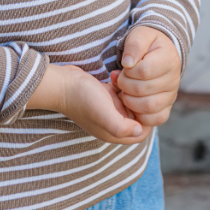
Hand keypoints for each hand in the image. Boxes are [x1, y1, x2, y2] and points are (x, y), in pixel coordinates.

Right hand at [27, 65, 149, 144]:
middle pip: (138, 118)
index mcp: (114, 133)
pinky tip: (115, 76)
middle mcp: (112, 123)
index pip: (142, 133)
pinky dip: (122, 85)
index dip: (147, 119)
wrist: (61, 83)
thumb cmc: (82, 98)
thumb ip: (122, 127)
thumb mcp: (104, 114)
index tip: (145, 101)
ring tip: (124, 82)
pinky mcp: (104, 97)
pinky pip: (120, 93)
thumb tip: (140, 130)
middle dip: (141, 103)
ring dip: (132, 92)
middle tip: (137, 89)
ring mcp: (108, 110)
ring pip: (130, 104)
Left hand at [111, 27, 180, 126]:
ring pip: (148, 107)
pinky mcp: (167, 108)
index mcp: (169, 59)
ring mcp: (171, 96)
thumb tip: (128, 63)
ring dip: (129, 100)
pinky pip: (155, 119)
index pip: (144, 71)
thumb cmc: (147, 44)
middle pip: (143, 90)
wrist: (158, 53)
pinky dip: (140, 114)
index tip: (125, 66)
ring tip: (125, 90)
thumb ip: (134, 45)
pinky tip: (132, 102)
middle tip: (120, 78)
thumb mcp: (140, 35)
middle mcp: (174, 79)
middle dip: (125, 85)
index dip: (129, 71)